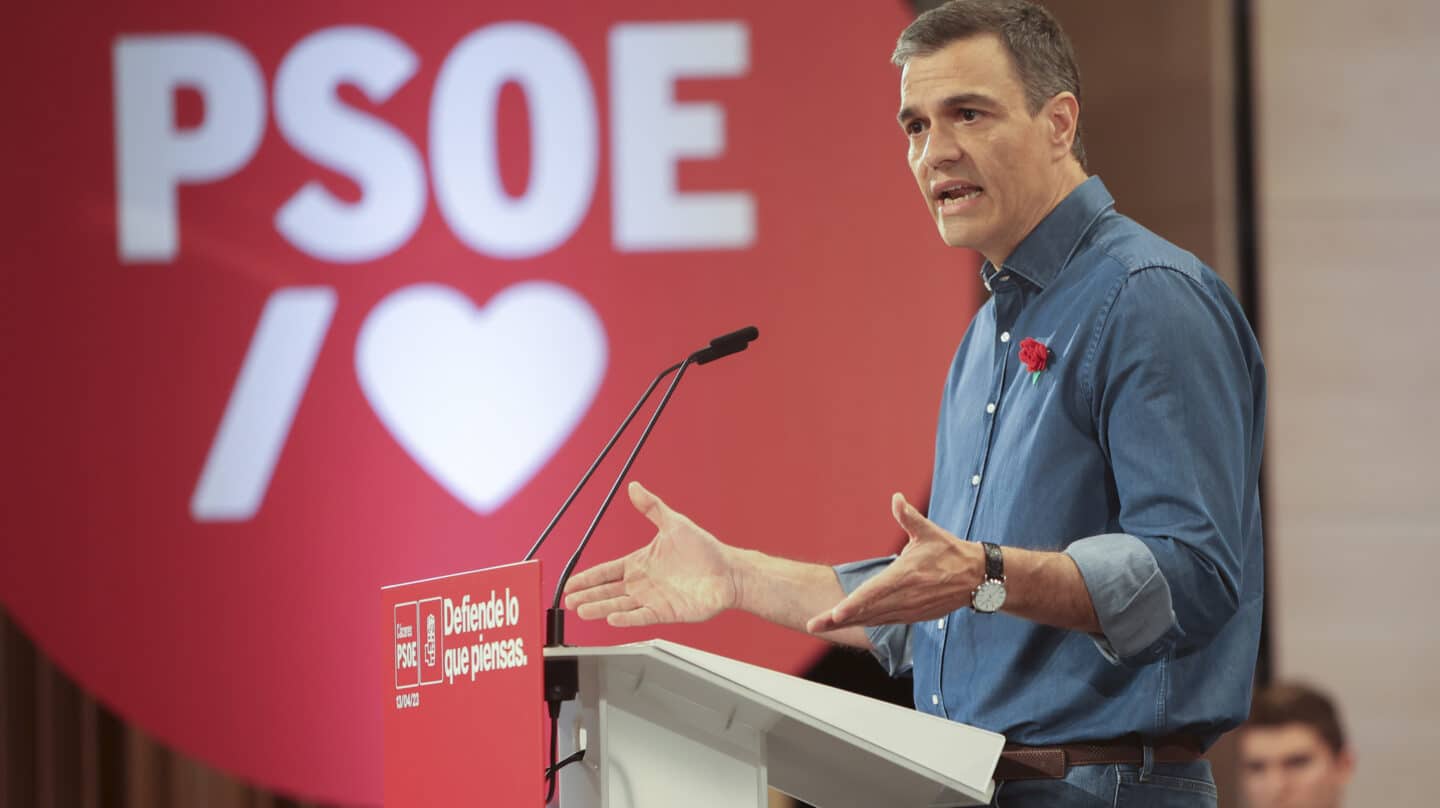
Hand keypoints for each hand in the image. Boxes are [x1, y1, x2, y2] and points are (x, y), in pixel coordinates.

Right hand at [562, 481, 738, 626]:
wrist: (728, 573)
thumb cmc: (704, 549)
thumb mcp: (674, 523)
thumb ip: (651, 507)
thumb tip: (634, 486)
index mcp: (640, 563)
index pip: (606, 571)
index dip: (588, 578)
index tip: (570, 584)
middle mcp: (642, 583)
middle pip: (608, 591)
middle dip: (587, 595)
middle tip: (569, 600)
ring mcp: (652, 599)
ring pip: (620, 605)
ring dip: (601, 607)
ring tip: (582, 611)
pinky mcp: (665, 612)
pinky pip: (641, 616)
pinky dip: (627, 618)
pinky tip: (612, 618)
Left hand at [806, 493, 982, 632]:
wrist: (978, 578)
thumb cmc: (950, 552)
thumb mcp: (929, 532)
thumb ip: (908, 517)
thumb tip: (896, 498)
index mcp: (905, 576)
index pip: (874, 592)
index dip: (854, 604)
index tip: (835, 613)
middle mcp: (905, 597)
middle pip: (866, 612)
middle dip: (838, 620)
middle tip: (812, 624)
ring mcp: (910, 610)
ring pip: (873, 620)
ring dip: (848, 624)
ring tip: (823, 626)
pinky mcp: (914, 617)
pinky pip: (884, 622)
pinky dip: (866, 623)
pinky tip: (849, 623)